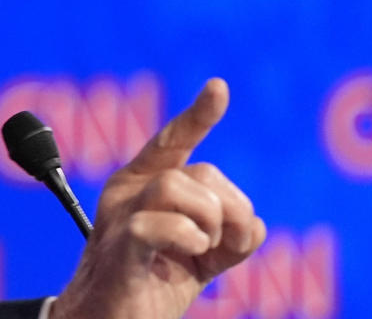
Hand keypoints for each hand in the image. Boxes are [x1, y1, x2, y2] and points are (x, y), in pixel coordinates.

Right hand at [51, 78, 265, 318]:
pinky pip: (159, 224)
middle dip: (227, 209)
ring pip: (177, 187)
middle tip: (224, 245)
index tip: (219, 87)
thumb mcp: (199, 257)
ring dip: (209, 222)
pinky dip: (190, 239)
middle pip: (197, 172)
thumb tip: (253, 224)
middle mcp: (127, 192)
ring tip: (204, 251)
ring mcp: (119, 218)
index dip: (198, 115)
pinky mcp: (118, 249)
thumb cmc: (148, 285)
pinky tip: (191, 257)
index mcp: (142, 185)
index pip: (172, 141)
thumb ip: (226, 234)